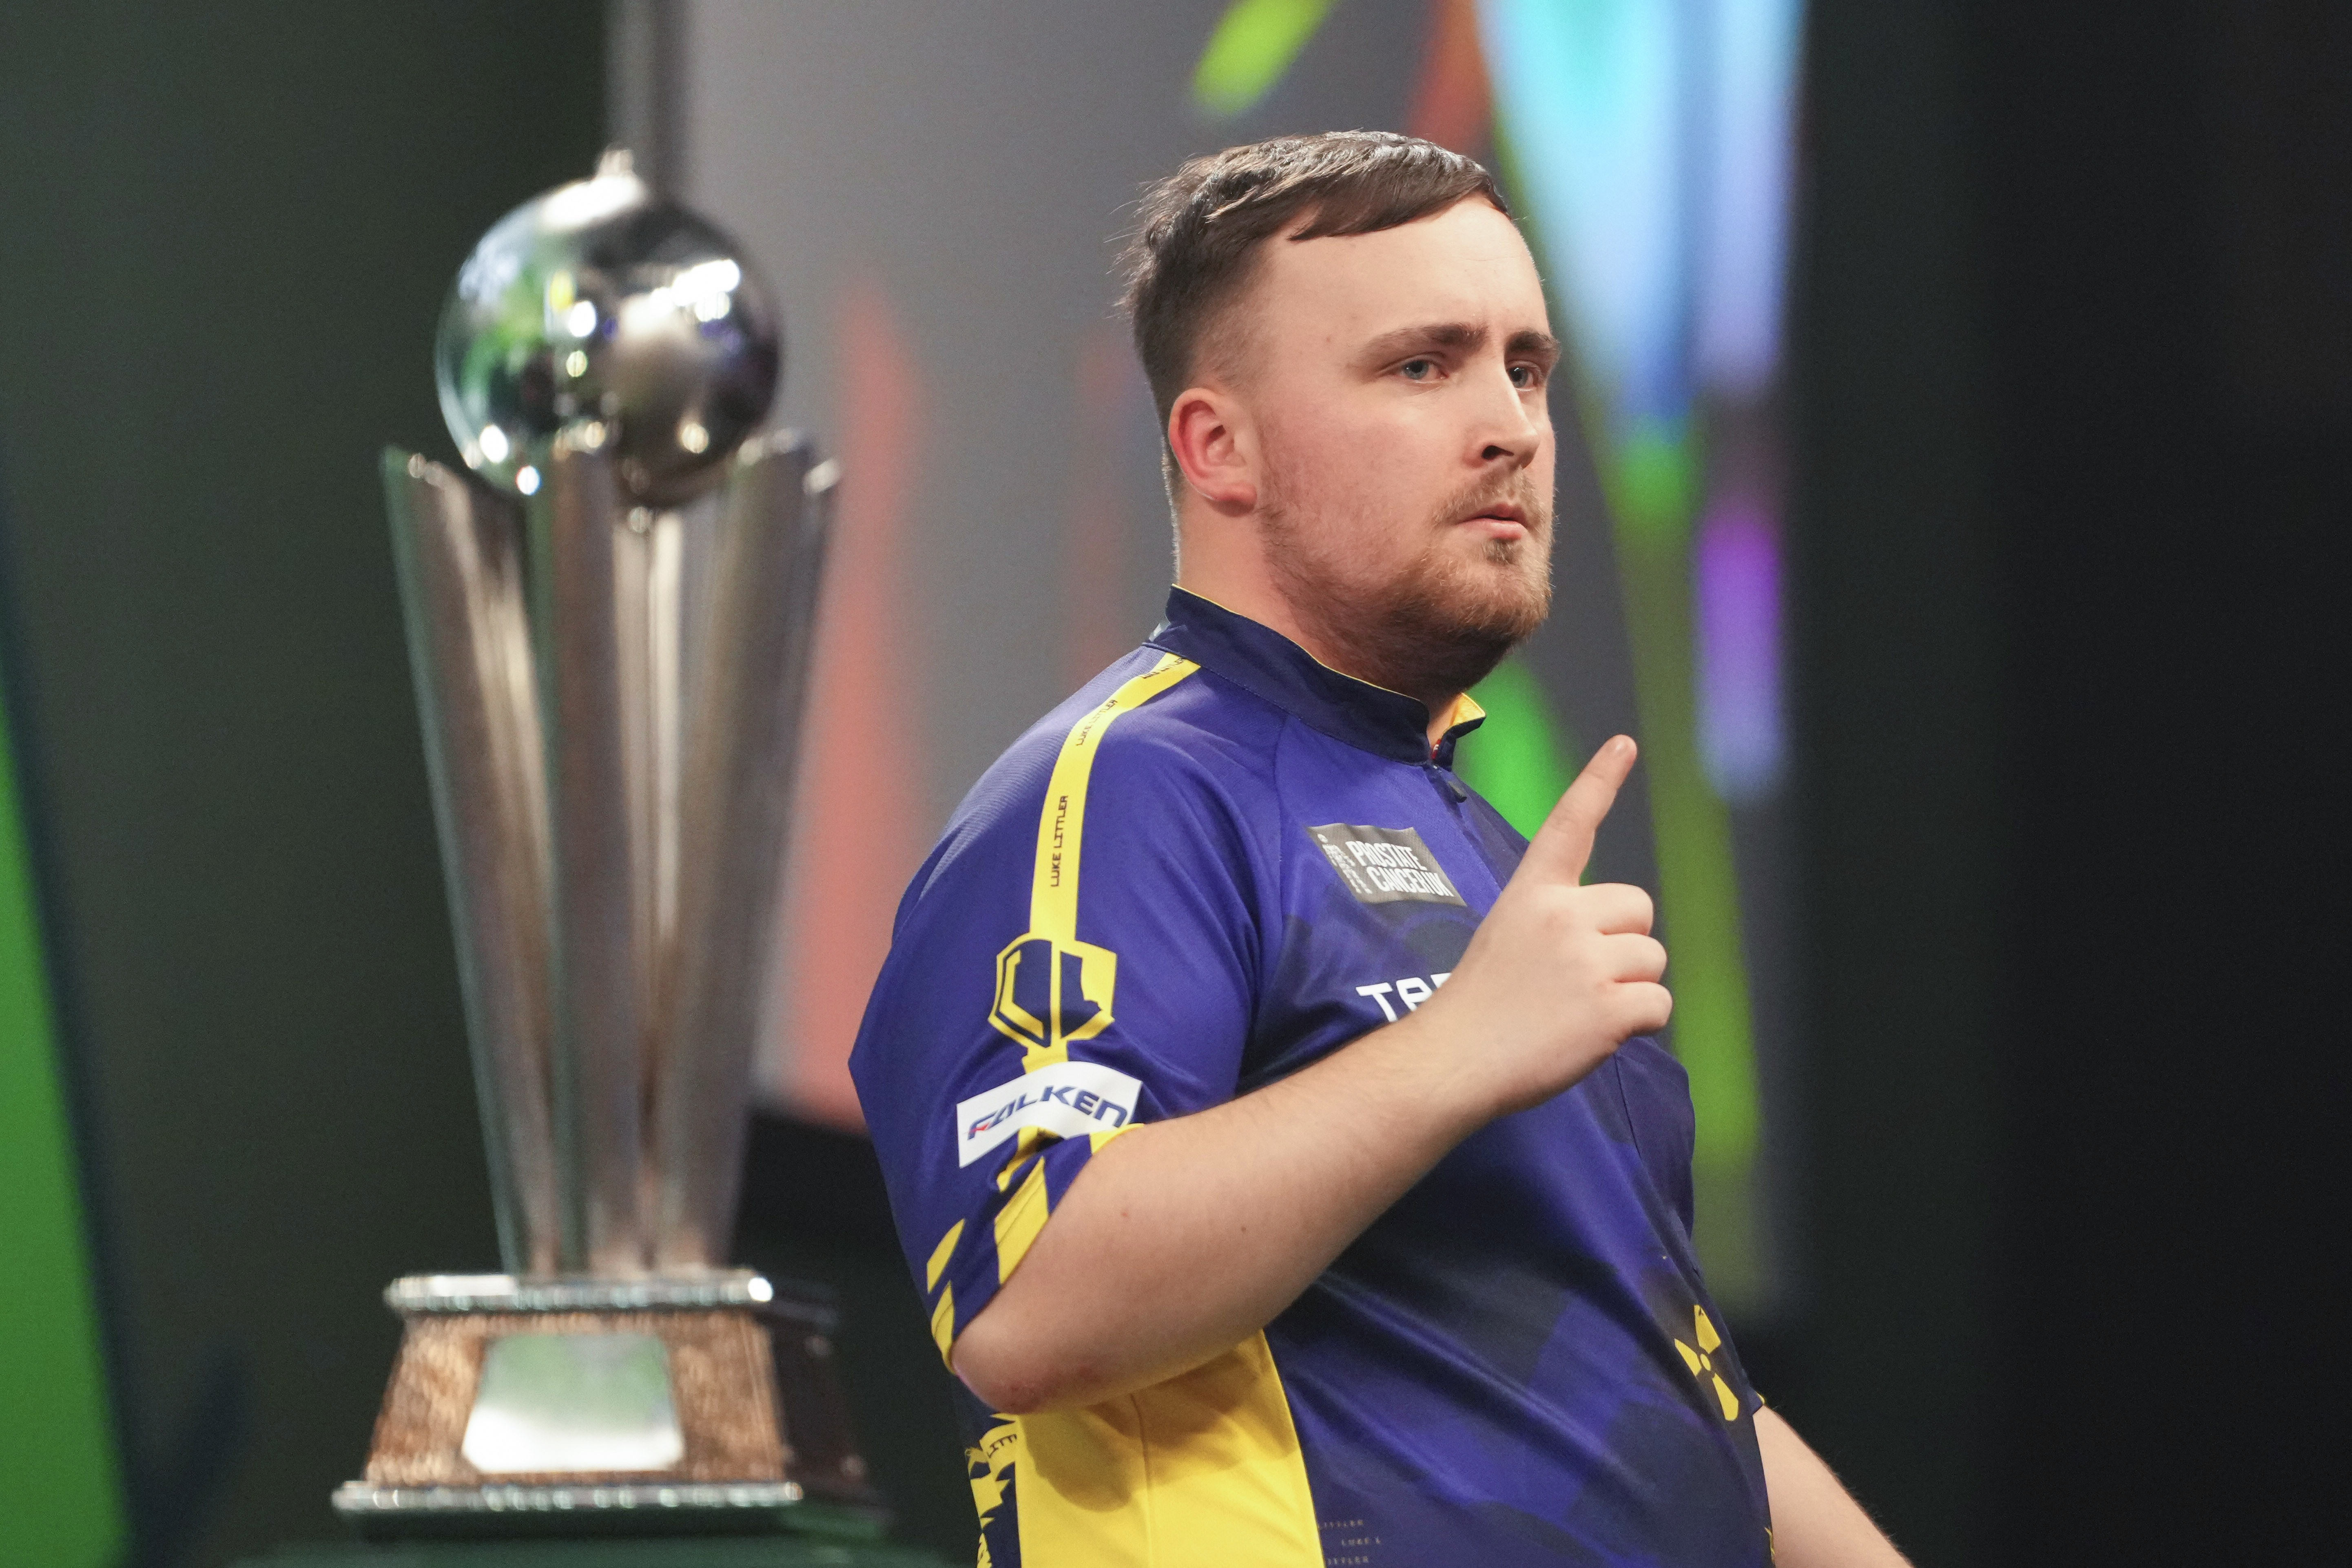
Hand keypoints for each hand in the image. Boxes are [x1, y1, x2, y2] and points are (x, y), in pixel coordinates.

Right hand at [1411, 735, 1670, 1116]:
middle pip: (1639, 909)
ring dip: (1630, 987)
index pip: (1570, 825)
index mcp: (1532, 894)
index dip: (1599, 781)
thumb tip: (1613, 939)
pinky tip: (1593, 1034)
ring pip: (1653, 960)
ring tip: (1577, 1010)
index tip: (1623, 743)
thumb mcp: (1507, 940)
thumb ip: (1557, 924)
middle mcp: (1563, 915)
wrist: (1454, 1061)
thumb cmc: (1478, 1008)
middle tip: (1577, 979)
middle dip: (1624, 943)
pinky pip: (1658, 1005)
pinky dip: (1637, 1024)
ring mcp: (1586, 959)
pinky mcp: (1608, 1006)